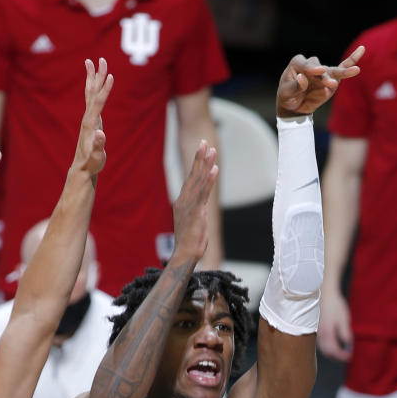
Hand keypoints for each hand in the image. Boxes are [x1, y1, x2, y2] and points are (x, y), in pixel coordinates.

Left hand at [73, 58, 113, 177]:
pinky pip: (92, 99)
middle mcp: (88, 117)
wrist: (83, 168)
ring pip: (90, 93)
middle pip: (93, 92)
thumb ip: (99, 146)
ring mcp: (88, 118)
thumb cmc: (92, 163)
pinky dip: (93, 88)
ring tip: (91, 62)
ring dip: (92, 77)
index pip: (98, 102)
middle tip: (100, 59)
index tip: (111, 76)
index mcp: (90, 123)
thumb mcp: (97, 157)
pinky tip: (95, 82)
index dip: (105, 89)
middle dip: (97, 75)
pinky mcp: (91, 120)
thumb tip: (102, 134)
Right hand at [172, 140, 217, 263]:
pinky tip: (214, 169)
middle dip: (199, 158)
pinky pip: (204, 193)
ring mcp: (189, 205)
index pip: (190, 179)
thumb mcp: (193, 222)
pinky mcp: (196, 212)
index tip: (201, 150)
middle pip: (192, 175)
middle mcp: (183, 200)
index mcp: (182, 202)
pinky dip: (209, 180)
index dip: (196, 164)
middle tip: (204, 142)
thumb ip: (197, 210)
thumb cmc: (190, 242)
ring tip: (212, 150)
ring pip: (198, 180)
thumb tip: (202, 206)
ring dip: (205, 164)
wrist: (184, 255)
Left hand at [276, 46, 364, 117]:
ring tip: (355, 71)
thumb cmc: (288, 96)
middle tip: (329, 84)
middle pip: (319, 67)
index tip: (318, 71)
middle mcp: (311, 64)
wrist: (294, 106)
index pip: (305, 65)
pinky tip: (361, 49)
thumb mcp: (286, 93)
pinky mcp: (331, 79)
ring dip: (343, 72)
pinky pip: (342, 68)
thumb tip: (303, 78)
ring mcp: (323, 71)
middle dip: (324, 76)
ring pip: (333, 70)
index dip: (311, 69)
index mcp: (298, 63)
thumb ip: (295, 86)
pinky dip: (352, 60)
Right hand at [318, 293, 352, 361]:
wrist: (323, 292)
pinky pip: (320, 342)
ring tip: (340, 350)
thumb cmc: (334, 304)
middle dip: (336, 356)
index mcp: (327, 333)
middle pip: (327, 352)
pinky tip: (332, 342)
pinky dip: (326, 346)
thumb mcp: (343, 318)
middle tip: (346, 355)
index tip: (349, 356)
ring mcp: (316, 331)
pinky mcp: (314, 328)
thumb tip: (348, 345)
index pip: (334, 351)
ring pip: (322, 348)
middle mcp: (319, 334)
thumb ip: (345, 333)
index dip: (342, 356)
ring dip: (331, 351)